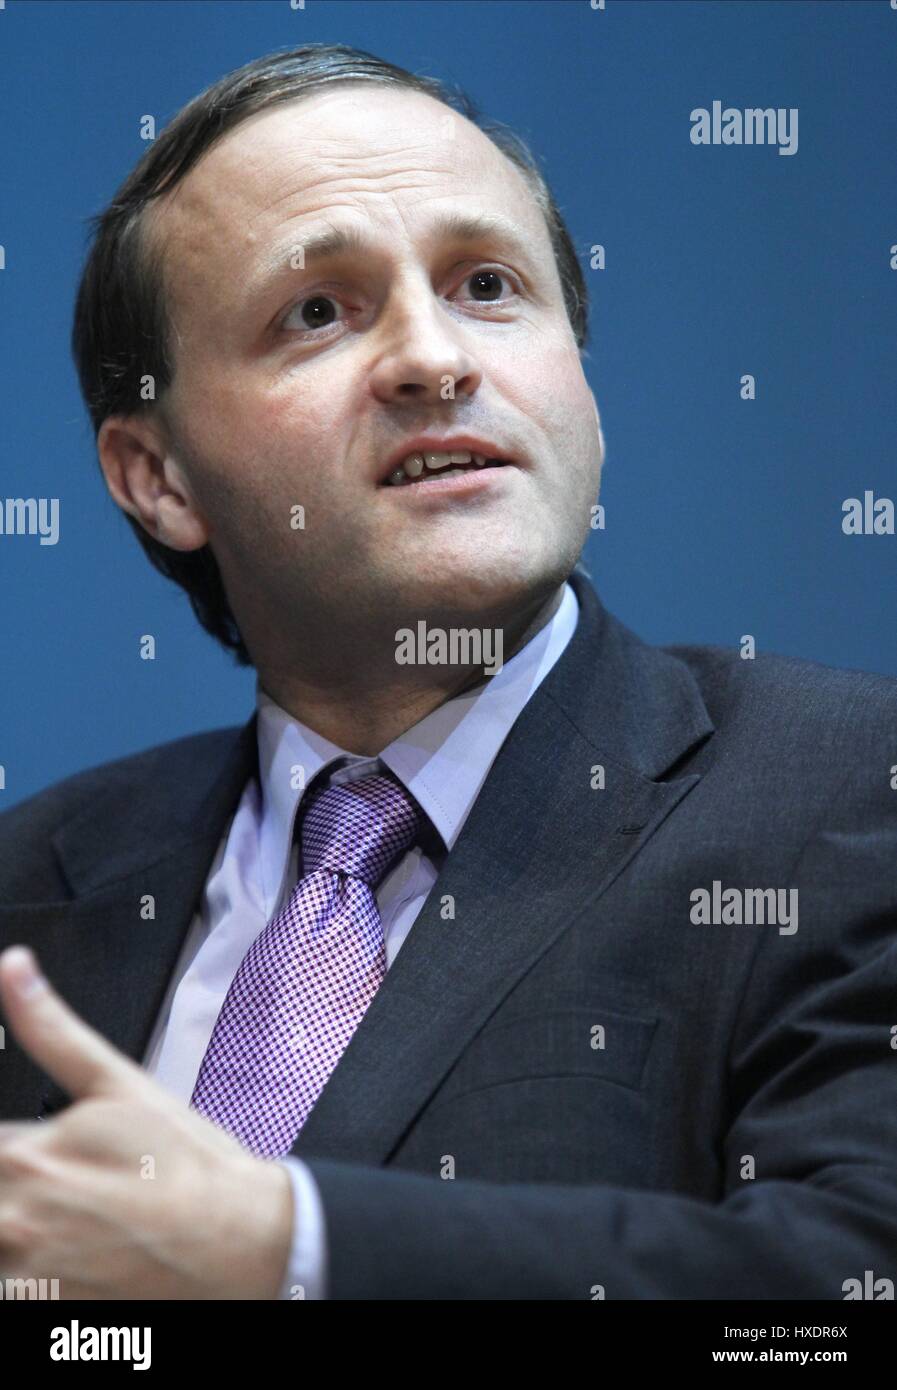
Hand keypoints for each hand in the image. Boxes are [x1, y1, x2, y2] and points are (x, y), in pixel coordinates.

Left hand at [0, 945, 293, 1298]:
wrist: (243, 1243)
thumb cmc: (192, 1167)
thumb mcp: (122, 1084)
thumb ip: (52, 1028)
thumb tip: (14, 967)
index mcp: (27, 1150)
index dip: (16, 1149)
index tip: (46, 1156)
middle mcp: (17, 1214)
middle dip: (18, 1186)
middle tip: (79, 1186)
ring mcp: (29, 1271)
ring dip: (20, 1230)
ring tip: (83, 1222)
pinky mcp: (44, 1310)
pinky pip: (15, 1284)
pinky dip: (32, 1273)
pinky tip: (80, 1256)